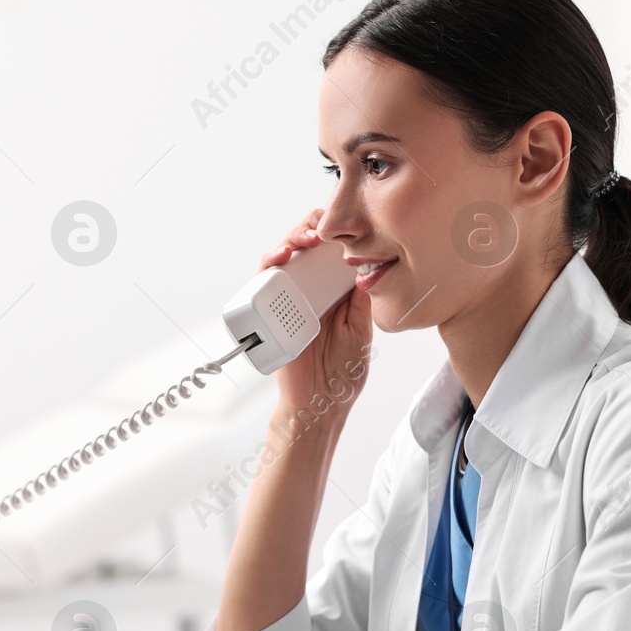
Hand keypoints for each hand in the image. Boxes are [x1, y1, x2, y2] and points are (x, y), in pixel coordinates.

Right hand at [259, 210, 372, 416]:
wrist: (318, 405)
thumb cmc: (341, 373)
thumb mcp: (359, 331)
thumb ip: (360, 300)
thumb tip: (366, 264)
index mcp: (335, 291)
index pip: (333, 251)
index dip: (338, 232)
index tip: (348, 224)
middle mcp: (310, 290)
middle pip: (307, 246)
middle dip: (314, 228)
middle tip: (324, 229)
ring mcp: (288, 299)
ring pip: (284, 257)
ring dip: (292, 239)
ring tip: (305, 239)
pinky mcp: (269, 311)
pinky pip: (264, 282)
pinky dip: (269, 263)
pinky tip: (282, 257)